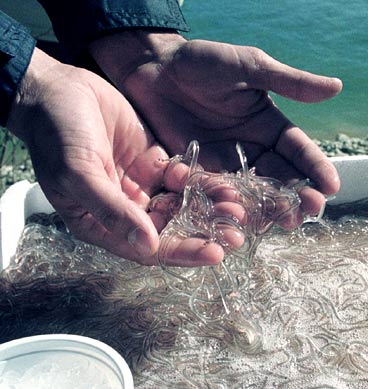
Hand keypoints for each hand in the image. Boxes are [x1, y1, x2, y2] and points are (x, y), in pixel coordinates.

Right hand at [6, 47, 241, 265]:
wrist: (54, 90)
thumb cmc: (56, 135)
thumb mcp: (80, 174)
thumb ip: (112, 210)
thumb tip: (149, 244)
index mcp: (103, 223)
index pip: (150, 248)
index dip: (183, 252)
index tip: (215, 253)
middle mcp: (126, 208)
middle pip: (172, 228)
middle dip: (204, 231)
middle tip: (237, 232)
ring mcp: (141, 184)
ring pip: (181, 202)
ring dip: (207, 206)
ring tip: (236, 205)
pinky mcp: (152, 160)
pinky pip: (182, 175)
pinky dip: (200, 179)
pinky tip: (222, 181)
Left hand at [90, 31, 342, 226]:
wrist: (152, 67)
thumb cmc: (203, 60)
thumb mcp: (250, 67)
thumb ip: (289, 82)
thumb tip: (337, 87)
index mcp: (269, 126)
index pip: (298, 151)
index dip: (315, 168)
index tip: (332, 187)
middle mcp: (251, 150)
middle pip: (279, 178)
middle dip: (297, 195)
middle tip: (309, 212)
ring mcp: (224, 164)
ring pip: (251, 192)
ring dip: (267, 208)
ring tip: (282, 221)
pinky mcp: (196, 172)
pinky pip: (213, 193)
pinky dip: (226, 207)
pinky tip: (238, 220)